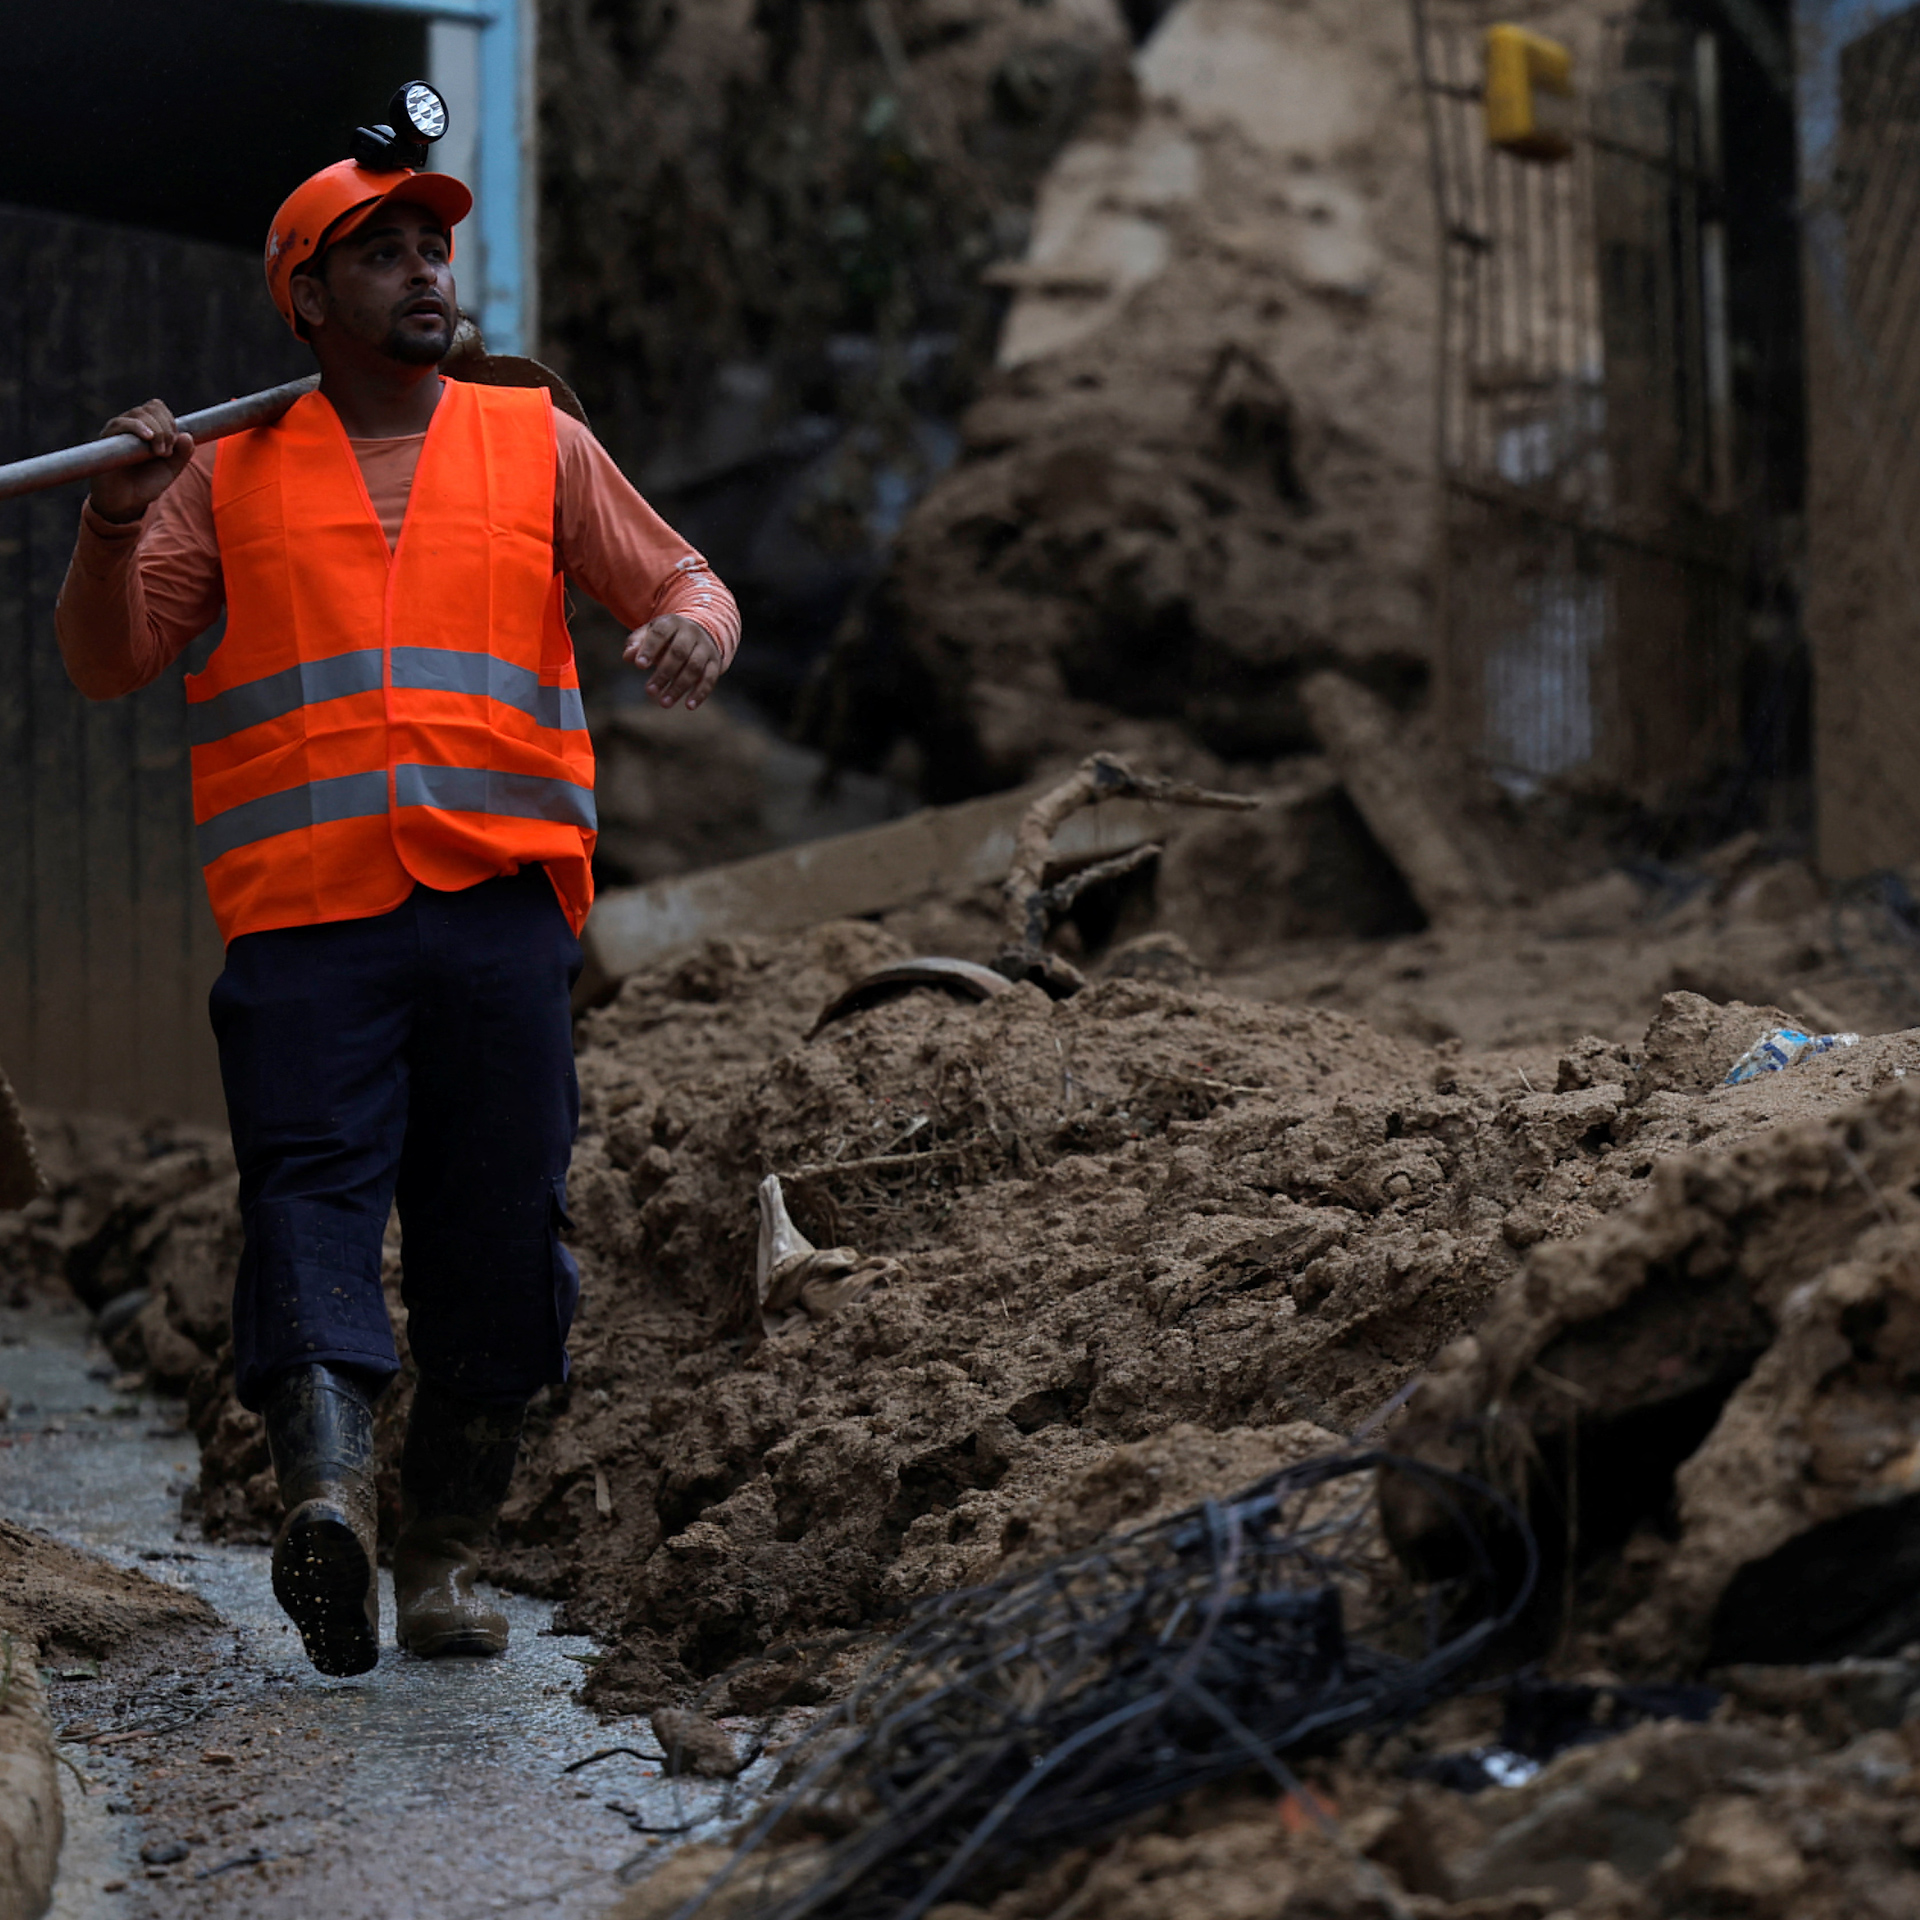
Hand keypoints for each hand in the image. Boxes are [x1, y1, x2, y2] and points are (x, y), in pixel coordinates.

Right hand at [89, 401, 194, 524]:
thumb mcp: (170, 469)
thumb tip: (187, 435)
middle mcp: (131, 425)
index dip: (170, 422)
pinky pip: (121, 423)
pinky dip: (138, 427)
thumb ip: (182, 454)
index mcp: (147, 428)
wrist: (124, 501)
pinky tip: (149, 438)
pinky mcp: (107, 438)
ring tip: (159, 453)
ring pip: (140, 413)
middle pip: (152, 407)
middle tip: (166, 453)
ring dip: (158, 431)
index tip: (174, 447)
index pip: (158, 408)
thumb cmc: (145, 483)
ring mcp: (118, 430)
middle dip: (167, 429)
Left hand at [624, 614, 724, 710]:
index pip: (661, 633)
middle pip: (679, 653)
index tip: (639, 665)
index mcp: (672, 623)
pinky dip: (700, 693)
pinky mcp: (715, 662)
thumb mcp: (651, 634)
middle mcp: (691, 633)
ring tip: (664, 703)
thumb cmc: (667, 637)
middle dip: (664, 673)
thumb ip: (637, 643)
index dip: (650, 649)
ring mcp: (705, 647)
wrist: (700, 631)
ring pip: (694, 667)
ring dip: (679, 687)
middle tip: (649, 691)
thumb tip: (628, 656)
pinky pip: (710, 678)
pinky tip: (689, 706)